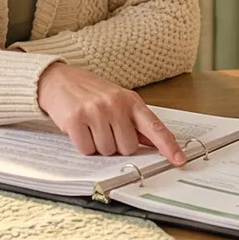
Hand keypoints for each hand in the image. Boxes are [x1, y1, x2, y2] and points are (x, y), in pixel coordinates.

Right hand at [35, 62, 185, 163]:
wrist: (59, 79)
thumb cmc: (91, 92)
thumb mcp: (118, 100)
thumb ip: (136, 121)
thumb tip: (156, 143)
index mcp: (131, 100)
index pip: (155, 126)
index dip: (168, 146)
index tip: (179, 160)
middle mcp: (115, 104)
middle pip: (127, 147)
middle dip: (117, 145)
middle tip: (106, 129)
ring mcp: (95, 111)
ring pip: (106, 151)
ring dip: (98, 145)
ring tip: (91, 126)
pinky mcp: (75, 119)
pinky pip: (86, 149)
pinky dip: (83, 145)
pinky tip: (80, 129)